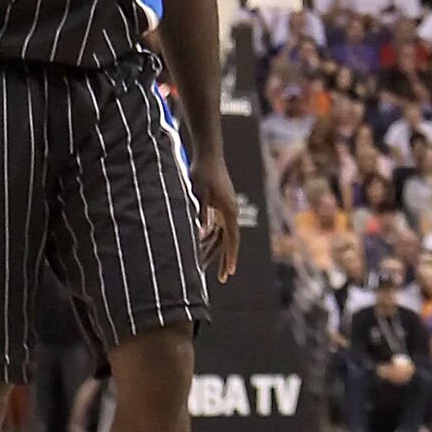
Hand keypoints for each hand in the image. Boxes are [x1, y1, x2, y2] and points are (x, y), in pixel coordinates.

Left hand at [191, 151, 240, 281]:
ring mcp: (225, 208)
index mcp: (228, 211)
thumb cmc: (203, 173)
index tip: (229, 272)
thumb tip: (201, 234)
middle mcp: (230, 212)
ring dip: (214, 250)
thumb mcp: (199, 193)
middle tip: (223, 277)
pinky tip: (200, 246)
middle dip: (225, 259)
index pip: (232, 239)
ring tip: (205, 267)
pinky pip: (216, 226)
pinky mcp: (218, 204)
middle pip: (229, 241)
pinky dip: (209, 237)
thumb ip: (201, 213)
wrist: (208, 154)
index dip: (230, 257)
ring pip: (221, 235)